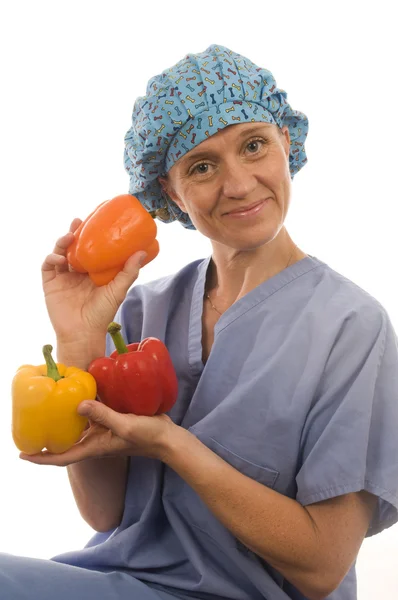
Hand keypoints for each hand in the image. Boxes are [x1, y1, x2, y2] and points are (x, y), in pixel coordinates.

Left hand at [19, 400, 176, 465]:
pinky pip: (93, 413)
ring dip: (64, 417)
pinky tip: (81, 391)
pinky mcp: (112, 419)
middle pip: (65, 441)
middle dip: (48, 435)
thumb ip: (102, 415)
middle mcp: (95, 440)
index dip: (41, 459)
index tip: (23, 455)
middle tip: (32, 422)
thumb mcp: (124, 426)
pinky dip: (84, 405)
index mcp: (94, 447)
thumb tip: (77, 404)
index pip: (61, 458)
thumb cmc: (147, 437)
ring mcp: (103, 430)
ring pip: (77, 425)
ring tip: (50, 403)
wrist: (167, 437)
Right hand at [42, 218, 146, 341]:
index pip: (90, 247)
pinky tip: (59, 258)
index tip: (95, 220)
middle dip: (74, 232)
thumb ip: (128, 271)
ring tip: (69, 237)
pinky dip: (52, 258)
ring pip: (59, 252)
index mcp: (92, 270)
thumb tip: (142, 251)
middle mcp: (77, 271)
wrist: (83, 333)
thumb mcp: (118, 290)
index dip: (90, 234)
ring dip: (62, 242)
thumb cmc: (102, 314)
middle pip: (73, 246)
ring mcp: (63, 277)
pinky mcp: (51, 284)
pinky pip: (48, 266)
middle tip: (78, 221)